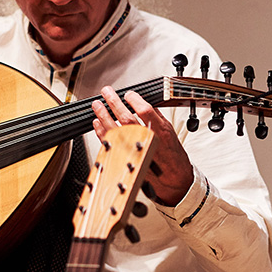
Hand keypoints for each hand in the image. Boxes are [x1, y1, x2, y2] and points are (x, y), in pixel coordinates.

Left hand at [91, 86, 193, 205]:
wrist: (173, 178)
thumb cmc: (172, 155)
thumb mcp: (170, 131)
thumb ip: (156, 115)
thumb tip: (141, 101)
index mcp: (160, 131)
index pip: (145, 111)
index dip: (134, 100)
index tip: (128, 94)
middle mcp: (146, 140)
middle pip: (126, 118)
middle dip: (114, 102)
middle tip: (107, 93)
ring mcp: (135, 150)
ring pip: (115, 130)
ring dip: (103, 115)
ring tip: (97, 105)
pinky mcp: (126, 159)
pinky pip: (110, 144)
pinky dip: (101, 132)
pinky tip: (98, 123)